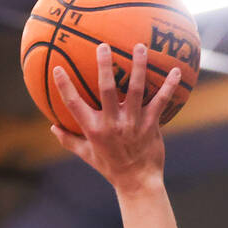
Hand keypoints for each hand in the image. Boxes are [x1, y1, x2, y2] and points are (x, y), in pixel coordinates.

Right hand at [50, 42, 181, 193]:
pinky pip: (160, 101)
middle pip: (106, 90)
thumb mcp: (87, 155)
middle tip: (103, 46)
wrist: (137, 182)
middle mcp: (112, 124)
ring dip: (138, 67)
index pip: (74, 105)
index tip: (58, 68)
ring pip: (135, 90)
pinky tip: (174, 70)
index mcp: (93, 130)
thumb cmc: (110, 167)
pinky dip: (168, 86)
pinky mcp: (151, 124)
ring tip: (139, 47)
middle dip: (104, 66)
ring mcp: (133, 123)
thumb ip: (69, 140)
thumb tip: (52, 128)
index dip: (65, 86)